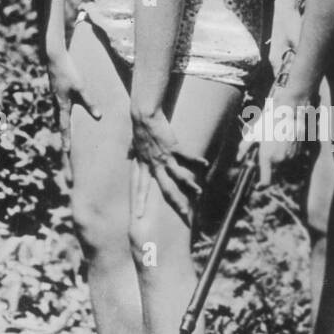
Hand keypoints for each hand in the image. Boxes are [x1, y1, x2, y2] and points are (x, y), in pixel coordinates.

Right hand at [47, 49, 101, 149]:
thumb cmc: (68, 71)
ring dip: (61, 123)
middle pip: (59, 122)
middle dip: (63, 134)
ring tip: (64, 131)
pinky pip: (58, 104)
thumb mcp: (81, 87)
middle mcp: (56, 101)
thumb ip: (89, 102)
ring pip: (58, 113)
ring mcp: (55, 94)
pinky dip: (60, 112)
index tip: (66, 151)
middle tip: (64, 146)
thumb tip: (99, 117)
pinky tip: (63, 108)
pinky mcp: (56, 88)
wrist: (54, 56)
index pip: (64, 126)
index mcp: (62, 104)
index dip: (66, 139)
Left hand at [129, 109, 207, 225]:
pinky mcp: (173, 147)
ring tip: (198, 193)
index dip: (140, 202)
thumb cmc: (139, 129)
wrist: (144, 116)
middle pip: (165, 188)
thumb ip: (132, 152)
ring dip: (189, 184)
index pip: (140, 188)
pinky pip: (186, 156)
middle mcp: (154, 165)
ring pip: (178, 175)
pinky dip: (196, 160)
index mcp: (144, 166)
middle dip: (174, 201)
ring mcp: (164, 157)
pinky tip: (205, 164)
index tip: (138, 216)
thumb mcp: (133, 144)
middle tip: (183, 213)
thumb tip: (128, 155)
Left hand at [242, 88, 309, 185]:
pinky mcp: (299, 153)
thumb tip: (238, 159)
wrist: (288, 112)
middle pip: (274, 171)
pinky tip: (283, 140)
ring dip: (278, 159)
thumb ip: (244, 148)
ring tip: (275, 142)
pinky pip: (290, 159)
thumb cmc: (268, 121)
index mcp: (267, 156)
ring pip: (282, 165)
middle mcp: (279, 160)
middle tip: (266, 149)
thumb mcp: (253, 133)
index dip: (262, 186)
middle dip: (269, 165)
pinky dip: (286, 154)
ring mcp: (290, 157)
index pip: (266, 181)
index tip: (258, 186)